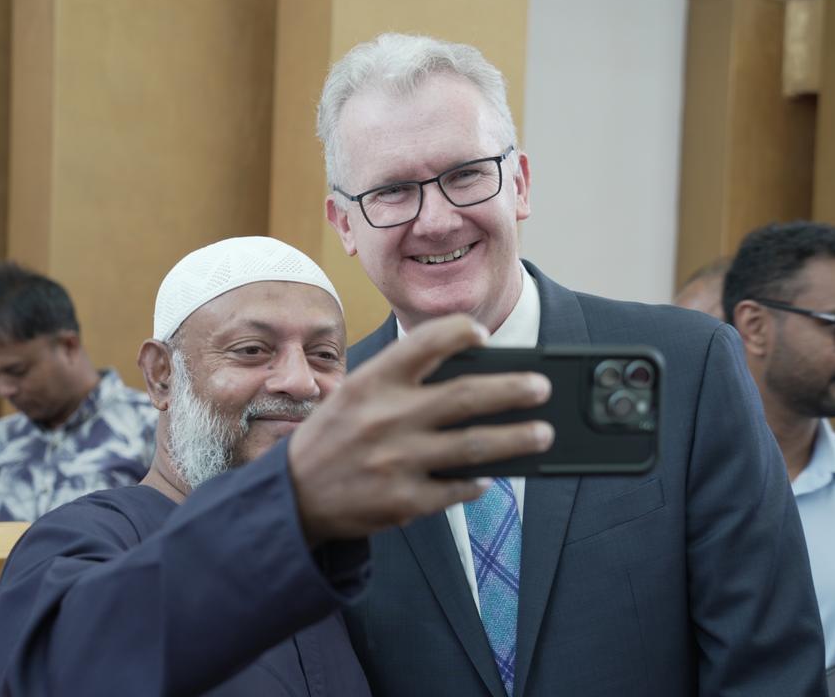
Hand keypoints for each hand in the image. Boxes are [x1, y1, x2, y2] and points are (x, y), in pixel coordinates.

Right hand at [289, 313, 552, 544]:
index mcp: (371, 382)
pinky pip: (457, 488)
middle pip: (466, 396)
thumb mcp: (353, 395)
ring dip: (516, 439)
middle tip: (541, 388)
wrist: (292, 497)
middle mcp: (385, 418)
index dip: (460, 332)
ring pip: (474, 446)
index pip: (425, 343)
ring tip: (542, 434)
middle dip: (513, 390)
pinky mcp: (404, 501)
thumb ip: (402, 383)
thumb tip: (472, 379)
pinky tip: (488, 477)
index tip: (484, 334)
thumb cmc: (333, 437)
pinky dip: (477, 481)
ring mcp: (397, 461)